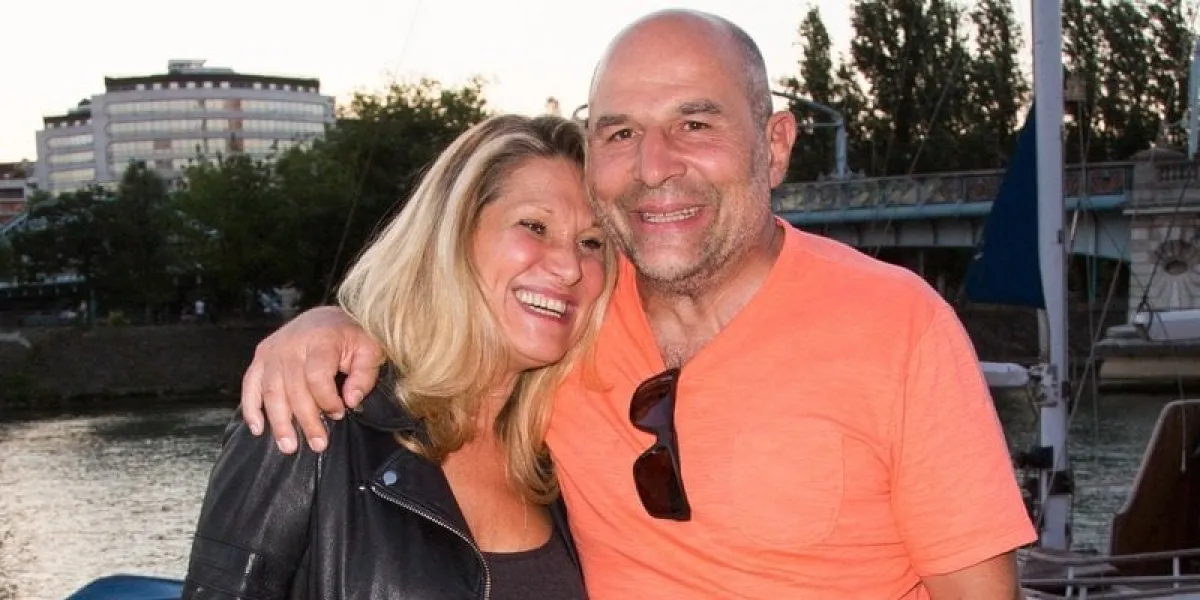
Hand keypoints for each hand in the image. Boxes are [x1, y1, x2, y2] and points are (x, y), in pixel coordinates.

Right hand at [241, 306, 382, 453]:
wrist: (328, 317)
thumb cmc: (351, 336)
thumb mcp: (369, 350)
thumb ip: (364, 376)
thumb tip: (351, 400)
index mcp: (319, 339)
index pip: (316, 376)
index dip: (327, 400)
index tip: (339, 412)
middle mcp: (290, 343)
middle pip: (293, 388)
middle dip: (306, 420)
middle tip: (318, 444)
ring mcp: (272, 350)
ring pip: (271, 391)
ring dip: (279, 422)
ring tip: (289, 446)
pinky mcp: (261, 356)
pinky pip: (250, 384)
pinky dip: (251, 408)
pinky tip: (258, 428)